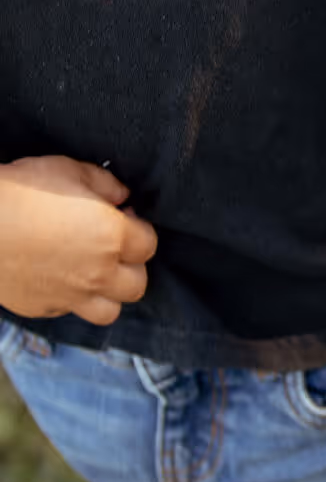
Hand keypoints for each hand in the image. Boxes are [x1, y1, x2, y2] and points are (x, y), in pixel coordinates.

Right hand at [0, 156, 156, 326]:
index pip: (148, 245)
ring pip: (109, 311)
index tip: (123, 218)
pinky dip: (72, 300)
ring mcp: (69, 296)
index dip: (139, 229)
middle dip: (131, 266)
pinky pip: (70, 312)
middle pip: (137, 284)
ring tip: (93, 272)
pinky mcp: (42, 308)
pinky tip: (59, 278)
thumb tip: (122, 195)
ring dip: (108, 293)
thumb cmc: (21, 191)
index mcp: (112, 237)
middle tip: (113, 247)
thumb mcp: (68, 170)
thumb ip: (104, 183)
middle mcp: (98, 273)